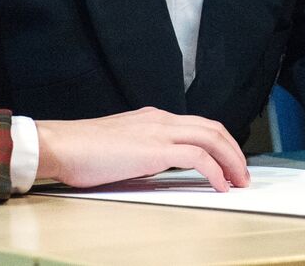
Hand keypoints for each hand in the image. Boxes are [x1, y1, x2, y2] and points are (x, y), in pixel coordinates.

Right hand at [35, 107, 248, 189]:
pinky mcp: (156, 149)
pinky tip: (221, 186)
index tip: (229, 161)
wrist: (61, 146)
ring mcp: (160, 131)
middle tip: (243, 172)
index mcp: (154, 118)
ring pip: (212, 138)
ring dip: (231, 161)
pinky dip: (216, 171)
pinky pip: (199, 157)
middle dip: (234, 150)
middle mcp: (162, 120)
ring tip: (239, 180)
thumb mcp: (121, 147)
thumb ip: (143, 151)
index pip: (198, 125)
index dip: (219, 142)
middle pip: (213, 128)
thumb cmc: (81, 151)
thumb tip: (155, 167)